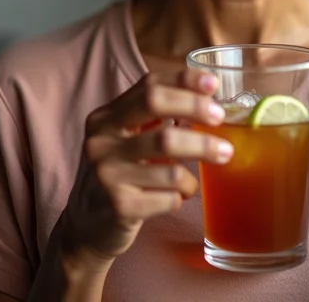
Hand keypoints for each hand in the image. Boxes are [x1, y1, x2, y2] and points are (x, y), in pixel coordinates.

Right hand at [61, 70, 231, 263]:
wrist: (87, 227)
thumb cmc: (122, 173)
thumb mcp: (129, 138)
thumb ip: (157, 115)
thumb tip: (209, 94)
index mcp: (106, 116)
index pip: (148, 86)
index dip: (183, 80)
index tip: (214, 84)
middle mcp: (101, 140)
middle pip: (155, 108)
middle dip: (195, 109)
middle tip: (221, 119)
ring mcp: (107, 173)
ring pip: (170, 160)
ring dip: (199, 160)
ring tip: (206, 166)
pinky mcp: (119, 206)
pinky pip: (170, 196)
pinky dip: (183, 194)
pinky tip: (177, 196)